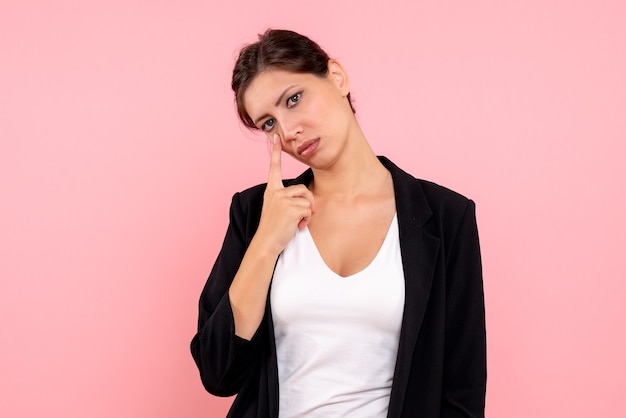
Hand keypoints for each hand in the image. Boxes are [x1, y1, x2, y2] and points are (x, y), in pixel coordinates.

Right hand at [255, 134, 314, 254]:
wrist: (266, 243)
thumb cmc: (274, 229)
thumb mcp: (278, 210)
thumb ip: (289, 201)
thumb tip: (310, 203)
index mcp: (271, 191)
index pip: (274, 169)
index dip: (275, 153)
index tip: (275, 137)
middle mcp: (275, 192)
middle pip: (303, 189)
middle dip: (308, 203)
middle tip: (301, 217)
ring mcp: (282, 199)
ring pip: (307, 199)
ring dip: (308, 212)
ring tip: (297, 222)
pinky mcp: (290, 208)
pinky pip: (309, 210)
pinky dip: (307, 220)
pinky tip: (297, 226)